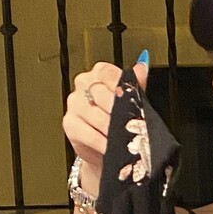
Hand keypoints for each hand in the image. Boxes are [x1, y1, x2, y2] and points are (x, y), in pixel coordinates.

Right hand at [62, 53, 149, 201]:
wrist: (104, 147)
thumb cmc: (116, 119)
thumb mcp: (130, 100)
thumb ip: (136, 84)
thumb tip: (143, 66)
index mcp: (98, 73)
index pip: (107, 73)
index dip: (120, 88)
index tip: (133, 102)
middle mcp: (82, 85)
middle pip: (101, 95)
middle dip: (119, 113)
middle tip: (134, 125)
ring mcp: (74, 104)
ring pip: (96, 115)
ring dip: (113, 130)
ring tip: (126, 138)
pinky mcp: (69, 124)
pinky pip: (88, 134)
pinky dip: (103, 142)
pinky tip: (112, 148)